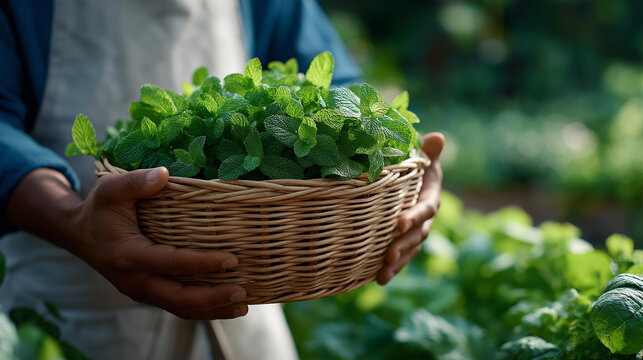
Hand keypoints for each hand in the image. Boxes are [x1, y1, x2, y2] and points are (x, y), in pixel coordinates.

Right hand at [8, 167, 247, 319]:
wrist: (77, 234)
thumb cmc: (99, 208)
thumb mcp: (111, 189)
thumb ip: (136, 181)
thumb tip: (164, 174)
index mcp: (129, 256)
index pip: (173, 263)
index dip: (203, 263)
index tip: (233, 260)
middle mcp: (135, 280)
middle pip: (179, 299)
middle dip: (213, 298)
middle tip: (243, 293)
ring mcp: (141, 291)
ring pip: (180, 308)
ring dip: (212, 310)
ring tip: (243, 306)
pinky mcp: (148, 293)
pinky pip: (177, 306)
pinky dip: (202, 309)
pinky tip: (225, 305)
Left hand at [377, 132, 444, 284]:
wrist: (413, 180)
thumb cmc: (416, 164)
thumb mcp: (423, 156)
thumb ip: (429, 150)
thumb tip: (437, 138)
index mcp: (430, 197)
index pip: (425, 208)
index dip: (414, 216)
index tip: (399, 223)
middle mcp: (425, 218)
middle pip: (417, 235)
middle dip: (403, 246)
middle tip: (388, 255)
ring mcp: (415, 232)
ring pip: (409, 250)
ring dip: (397, 263)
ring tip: (382, 275)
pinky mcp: (404, 241)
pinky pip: (401, 257)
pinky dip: (391, 269)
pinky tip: (377, 280)